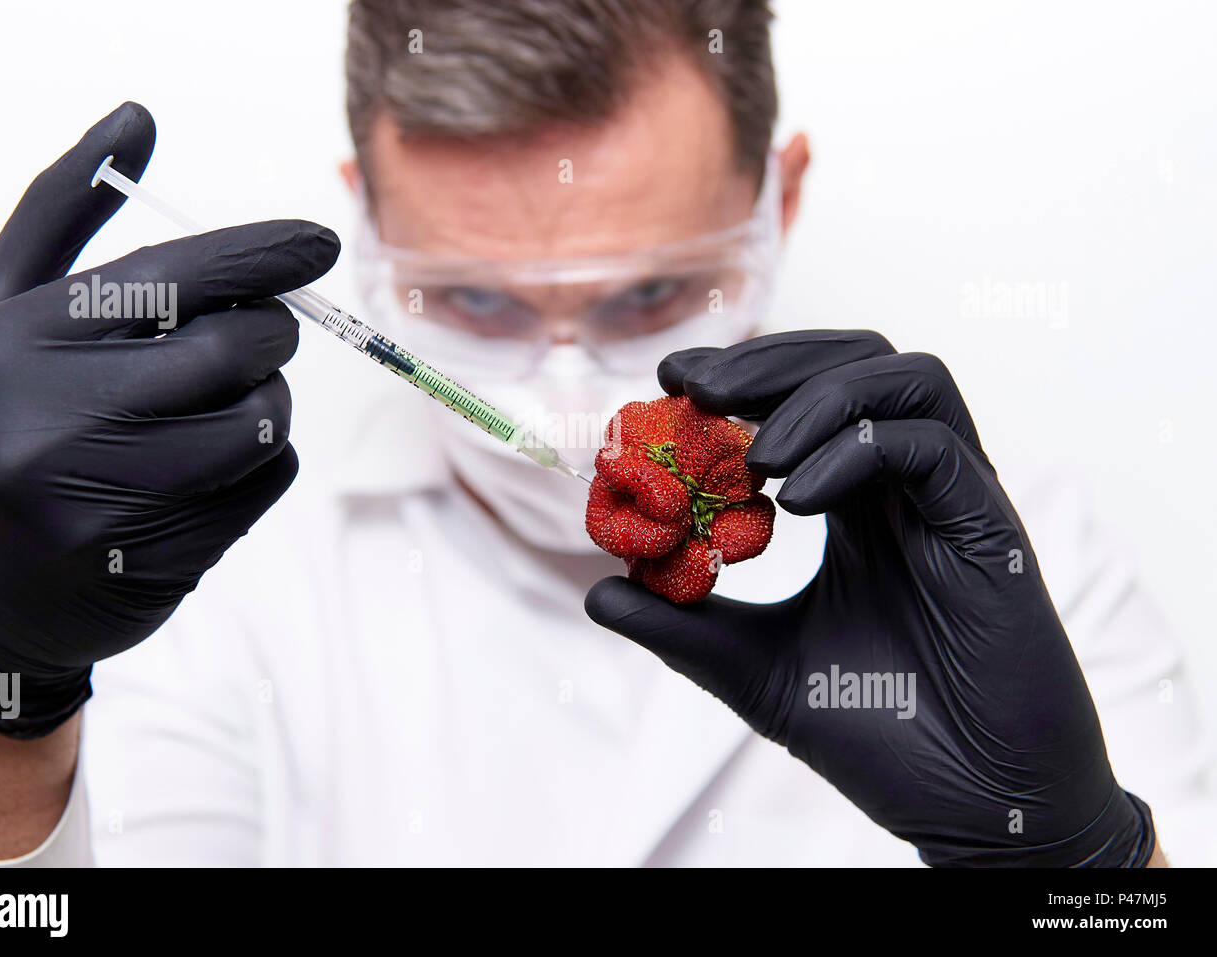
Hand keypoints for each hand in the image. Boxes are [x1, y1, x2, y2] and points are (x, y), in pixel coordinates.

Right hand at [0, 103, 339, 737]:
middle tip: (259, 334)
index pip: (168, 277)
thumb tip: (139, 117)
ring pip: (263, 421)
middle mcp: (51, 420)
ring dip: (269, 402)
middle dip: (271, 331)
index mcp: (14, 342)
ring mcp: (104, 500)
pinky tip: (207, 472)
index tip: (319, 242)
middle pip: (233, 347)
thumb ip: (59, 212)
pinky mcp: (156, 557)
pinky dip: (262, 465)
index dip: (260, 253)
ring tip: (220, 407)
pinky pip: (266, 484)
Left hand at [586, 330, 1154, 865]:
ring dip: (817, 395)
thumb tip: (598, 593)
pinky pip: (932, 449)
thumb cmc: (882, 734)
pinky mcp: (991, 529)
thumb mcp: (757, 671)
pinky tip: (799, 500)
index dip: (739, 376)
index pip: (806, 395)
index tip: (668, 382)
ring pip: (906, 379)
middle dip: (767, 361)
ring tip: (752, 457)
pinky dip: (858, 451)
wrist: (972, 805)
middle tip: (689, 386)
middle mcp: (910, 484)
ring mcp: (956, 500)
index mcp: (860, 501)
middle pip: (854, 360)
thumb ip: (685, 628)